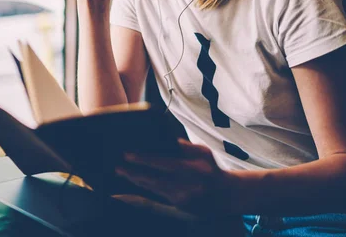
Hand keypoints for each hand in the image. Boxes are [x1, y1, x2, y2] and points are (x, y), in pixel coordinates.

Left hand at [115, 139, 238, 215]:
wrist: (226, 196)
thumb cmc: (211, 168)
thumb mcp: (202, 152)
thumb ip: (182, 146)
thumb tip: (159, 141)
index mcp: (195, 166)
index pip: (164, 162)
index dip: (144, 159)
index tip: (127, 154)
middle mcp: (190, 184)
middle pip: (155, 178)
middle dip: (134, 172)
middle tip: (118, 166)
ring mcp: (185, 197)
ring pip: (154, 188)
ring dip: (136, 180)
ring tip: (121, 172)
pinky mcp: (180, 205)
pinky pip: (157, 195)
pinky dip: (144, 188)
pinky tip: (133, 182)